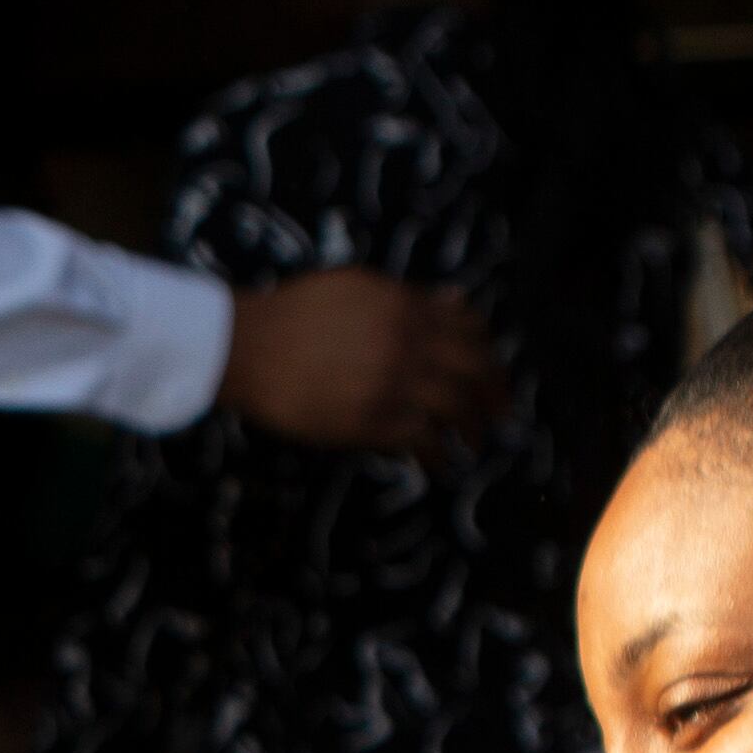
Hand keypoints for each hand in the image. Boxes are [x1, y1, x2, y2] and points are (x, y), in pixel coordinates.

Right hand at [216, 269, 502, 456]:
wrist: (249, 348)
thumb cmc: (294, 315)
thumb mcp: (357, 289)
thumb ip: (408, 297)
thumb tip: (455, 301)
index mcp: (407, 307)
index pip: (470, 327)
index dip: (487, 350)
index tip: (491, 368)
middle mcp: (409, 343)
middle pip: (475, 369)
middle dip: (496, 393)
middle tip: (503, 412)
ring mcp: (394, 383)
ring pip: (457, 407)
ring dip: (475, 428)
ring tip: (478, 443)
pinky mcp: (374, 421)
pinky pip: (425, 441)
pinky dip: (440, 455)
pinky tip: (441, 463)